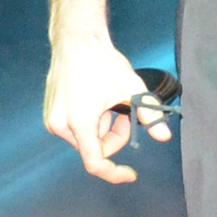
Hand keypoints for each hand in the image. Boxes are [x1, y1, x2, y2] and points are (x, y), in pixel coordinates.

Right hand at [43, 36, 173, 184]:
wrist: (76, 41)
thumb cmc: (101, 62)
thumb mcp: (131, 88)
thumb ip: (148, 114)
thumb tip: (164, 136)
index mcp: (79, 122)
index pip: (95, 162)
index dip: (114, 173)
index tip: (130, 175)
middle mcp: (60, 125)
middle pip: (96, 148)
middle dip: (116, 135)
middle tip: (126, 112)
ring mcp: (53, 120)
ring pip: (88, 139)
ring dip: (105, 127)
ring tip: (110, 101)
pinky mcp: (52, 114)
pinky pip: (78, 129)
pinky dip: (94, 121)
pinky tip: (98, 100)